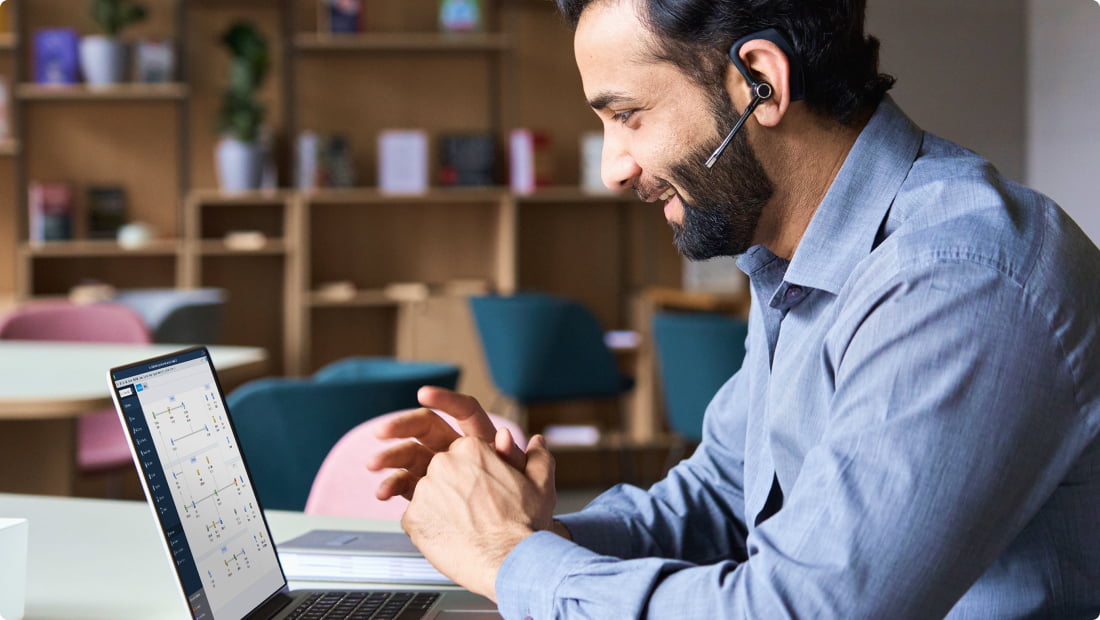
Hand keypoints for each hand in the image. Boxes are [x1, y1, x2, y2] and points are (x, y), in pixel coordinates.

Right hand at [368, 387, 525, 500]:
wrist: (508, 550)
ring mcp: (440, 473)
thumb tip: (506, 435)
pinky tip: (383, 492)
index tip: (423, 394)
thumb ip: (516, 461)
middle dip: (402, 426)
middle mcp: (458, 452)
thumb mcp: (530, 487)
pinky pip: (407, 483)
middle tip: (382, 432)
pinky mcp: (427, 494)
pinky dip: (393, 485)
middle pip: (428, 428)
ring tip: (374, 464)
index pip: (465, 411)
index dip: (446, 400)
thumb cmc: (525, 515)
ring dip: (390, 457)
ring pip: (412, 454)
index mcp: (483, 442)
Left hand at [401, 433, 556, 600]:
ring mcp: (424, 490)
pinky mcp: (412, 518)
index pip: (462, 453)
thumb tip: (537, 442)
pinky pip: (416, 518)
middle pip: (442, 471)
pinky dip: (429, 527)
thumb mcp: (541, 484)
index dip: (474, 473)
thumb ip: (537, 457)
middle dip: (454, 488)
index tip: (482, 488)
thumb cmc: (524, 526)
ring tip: (464, 525)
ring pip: (428, 495)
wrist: (510, 562)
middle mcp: (443, 464)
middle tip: (474, 510)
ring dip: (441, 507)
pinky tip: (451, 536)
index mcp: (471, 449)